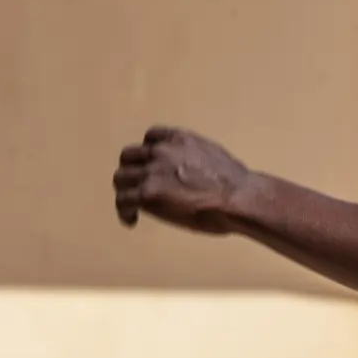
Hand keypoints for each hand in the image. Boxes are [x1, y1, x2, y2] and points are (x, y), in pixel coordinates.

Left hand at [114, 127, 253, 232]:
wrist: (236, 197)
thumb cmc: (235, 183)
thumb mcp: (213, 155)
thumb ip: (194, 157)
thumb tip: (192, 172)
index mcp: (179, 138)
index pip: (150, 136)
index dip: (147, 153)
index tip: (150, 165)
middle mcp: (161, 151)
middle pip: (129, 156)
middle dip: (131, 172)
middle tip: (136, 187)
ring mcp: (152, 171)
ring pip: (120, 178)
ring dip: (124, 191)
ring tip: (131, 206)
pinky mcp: (147, 193)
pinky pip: (123, 201)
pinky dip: (124, 211)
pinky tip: (131, 220)